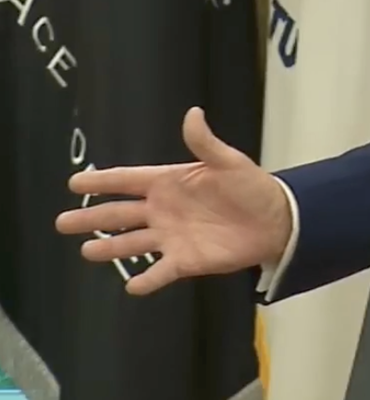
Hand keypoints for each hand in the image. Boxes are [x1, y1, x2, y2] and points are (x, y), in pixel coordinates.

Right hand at [55, 107, 291, 295]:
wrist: (277, 220)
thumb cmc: (252, 187)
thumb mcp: (230, 162)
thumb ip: (205, 143)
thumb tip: (193, 113)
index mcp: (169, 183)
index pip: (127, 181)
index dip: (102, 182)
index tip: (74, 183)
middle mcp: (163, 211)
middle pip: (119, 215)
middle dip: (91, 218)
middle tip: (61, 223)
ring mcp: (171, 237)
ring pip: (131, 244)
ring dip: (109, 248)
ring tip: (86, 252)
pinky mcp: (185, 261)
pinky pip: (160, 273)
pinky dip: (146, 281)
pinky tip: (131, 286)